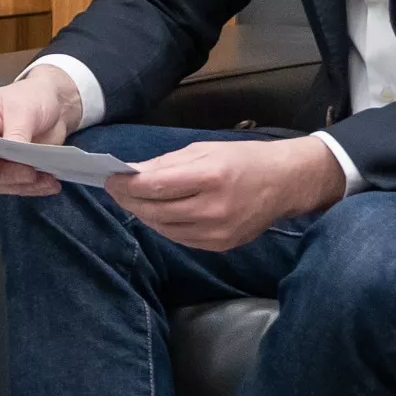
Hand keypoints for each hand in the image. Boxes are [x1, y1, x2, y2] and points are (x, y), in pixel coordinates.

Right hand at [0, 67, 80, 195]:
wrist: (54, 105)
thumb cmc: (33, 97)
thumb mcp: (24, 109)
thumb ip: (16, 132)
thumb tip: (13, 155)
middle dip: (5, 175)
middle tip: (30, 174)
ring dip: (20, 185)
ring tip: (46, 180)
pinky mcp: (7, 169)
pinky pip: (12, 186)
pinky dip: (30, 188)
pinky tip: (49, 184)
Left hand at [108, 135, 342, 251]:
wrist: (285, 183)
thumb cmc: (243, 159)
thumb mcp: (204, 149)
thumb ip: (166, 163)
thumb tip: (132, 173)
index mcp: (210, 176)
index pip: (155, 186)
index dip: (126, 185)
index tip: (110, 178)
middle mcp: (214, 208)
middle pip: (155, 210)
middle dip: (129, 200)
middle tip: (115, 190)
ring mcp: (218, 231)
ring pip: (164, 227)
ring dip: (144, 214)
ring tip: (133, 201)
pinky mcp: (221, 246)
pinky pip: (180, 238)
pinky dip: (164, 225)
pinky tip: (158, 213)